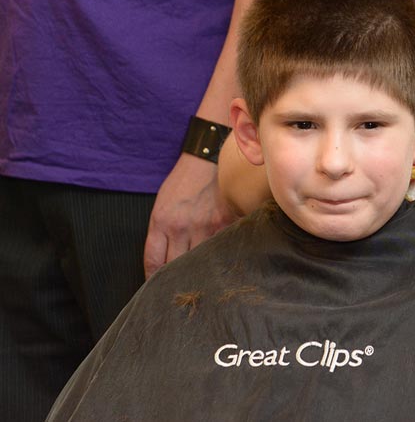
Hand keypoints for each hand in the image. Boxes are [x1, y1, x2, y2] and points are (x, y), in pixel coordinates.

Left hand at [143, 154, 237, 277]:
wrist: (205, 161)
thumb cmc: (182, 183)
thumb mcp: (162, 206)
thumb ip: (161, 233)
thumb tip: (165, 262)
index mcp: (161, 222)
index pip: (154, 262)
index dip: (153, 280)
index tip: (155, 289)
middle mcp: (181, 227)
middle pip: (176, 266)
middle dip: (175, 279)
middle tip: (177, 289)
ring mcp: (205, 226)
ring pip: (200, 261)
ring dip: (198, 270)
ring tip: (199, 279)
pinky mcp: (225, 223)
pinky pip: (221, 248)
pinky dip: (219, 255)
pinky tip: (218, 261)